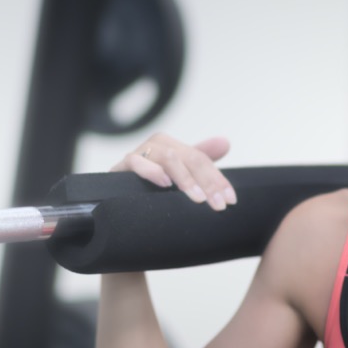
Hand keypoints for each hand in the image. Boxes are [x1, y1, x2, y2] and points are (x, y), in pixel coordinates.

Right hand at [111, 133, 237, 210]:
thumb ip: (200, 159)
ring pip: (167, 157)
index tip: (230, 200)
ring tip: (197, 198)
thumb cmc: (149, 187)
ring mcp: (139, 154)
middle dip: (207, 182)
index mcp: (173, 146)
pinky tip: (164, 183)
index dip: (217, 179)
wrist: (117, 202)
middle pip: (189, 157)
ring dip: (185, 178)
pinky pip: (135, 162)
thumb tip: (225, 142)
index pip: (201, 159)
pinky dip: (151, 170)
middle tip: (218, 205)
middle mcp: (157, 145)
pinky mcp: (121, 167)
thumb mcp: (179, 174)